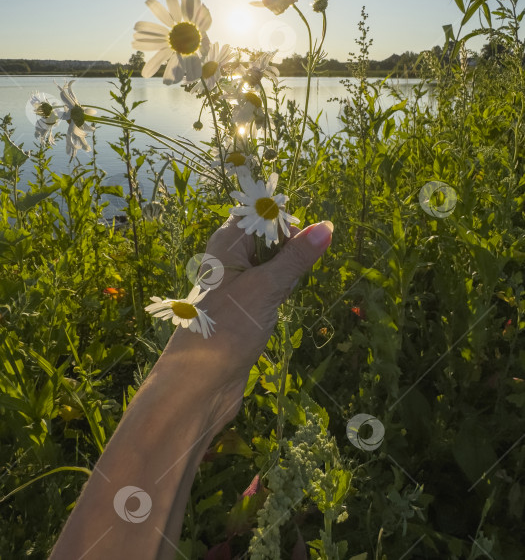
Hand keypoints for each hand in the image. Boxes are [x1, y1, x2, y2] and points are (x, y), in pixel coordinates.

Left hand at [165, 215, 333, 421]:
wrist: (199, 384)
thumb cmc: (228, 328)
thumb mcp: (267, 286)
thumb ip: (296, 257)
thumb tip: (325, 228)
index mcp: (227, 242)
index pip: (260, 216)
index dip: (284, 226)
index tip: (300, 247)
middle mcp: (228, 258)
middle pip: (269, 240)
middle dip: (288, 254)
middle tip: (285, 278)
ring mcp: (235, 284)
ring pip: (271, 266)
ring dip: (284, 278)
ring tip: (276, 298)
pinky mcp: (241, 307)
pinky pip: (267, 289)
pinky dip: (277, 296)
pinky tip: (275, 311)